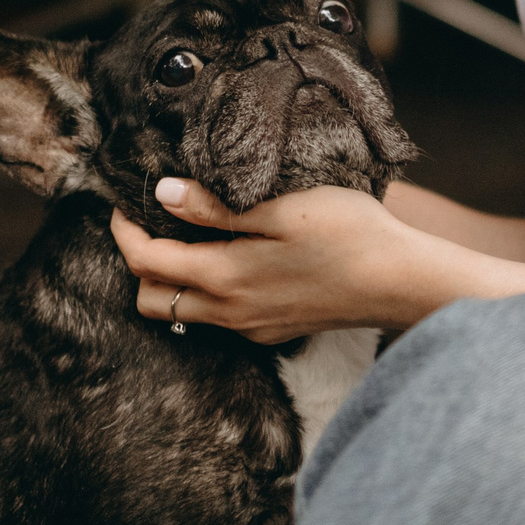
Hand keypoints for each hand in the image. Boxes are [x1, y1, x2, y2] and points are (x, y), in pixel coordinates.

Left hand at [110, 178, 448, 343]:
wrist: (400, 281)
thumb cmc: (348, 234)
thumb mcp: (280, 207)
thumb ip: (216, 207)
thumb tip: (163, 194)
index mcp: (224, 278)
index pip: (145, 263)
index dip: (124, 232)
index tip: (123, 202)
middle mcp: (230, 313)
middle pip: (151, 301)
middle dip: (139, 262)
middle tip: (151, 221)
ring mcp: (252, 328)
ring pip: (184, 313)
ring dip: (172, 278)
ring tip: (190, 234)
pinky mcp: (273, 330)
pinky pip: (219, 317)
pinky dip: (206, 290)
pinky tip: (232, 255)